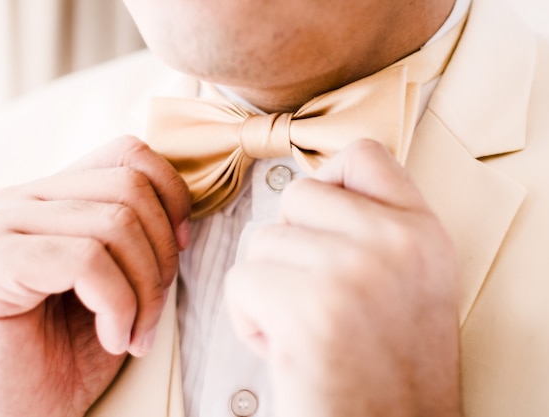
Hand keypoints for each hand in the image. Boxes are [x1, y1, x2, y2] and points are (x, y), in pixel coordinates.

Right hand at [0, 136, 190, 416]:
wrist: (23, 410)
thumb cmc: (73, 347)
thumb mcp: (121, 278)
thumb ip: (138, 234)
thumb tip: (184, 215)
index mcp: (54, 193)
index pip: (129, 153)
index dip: (172, 196)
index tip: (182, 247)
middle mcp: (24, 198)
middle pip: (131, 187)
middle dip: (164, 255)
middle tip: (155, 308)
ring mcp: (3, 226)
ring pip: (115, 223)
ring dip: (144, 290)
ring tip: (135, 331)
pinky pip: (87, 261)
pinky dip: (118, 306)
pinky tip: (113, 338)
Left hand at [225, 139, 460, 416]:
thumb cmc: (389, 370)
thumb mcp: (412, 283)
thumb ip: (376, 228)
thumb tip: (315, 187)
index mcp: (423, 234)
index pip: (363, 155)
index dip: (328, 180)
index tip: (320, 219)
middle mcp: (395, 243)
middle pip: (296, 196)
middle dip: (289, 244)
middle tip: (314, 294)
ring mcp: (352, 272)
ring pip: (261, 241)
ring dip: (268, 288)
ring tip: (303, 328)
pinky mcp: (308, 309)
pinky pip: (240, 280)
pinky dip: (248, 318)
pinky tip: (285, 348)